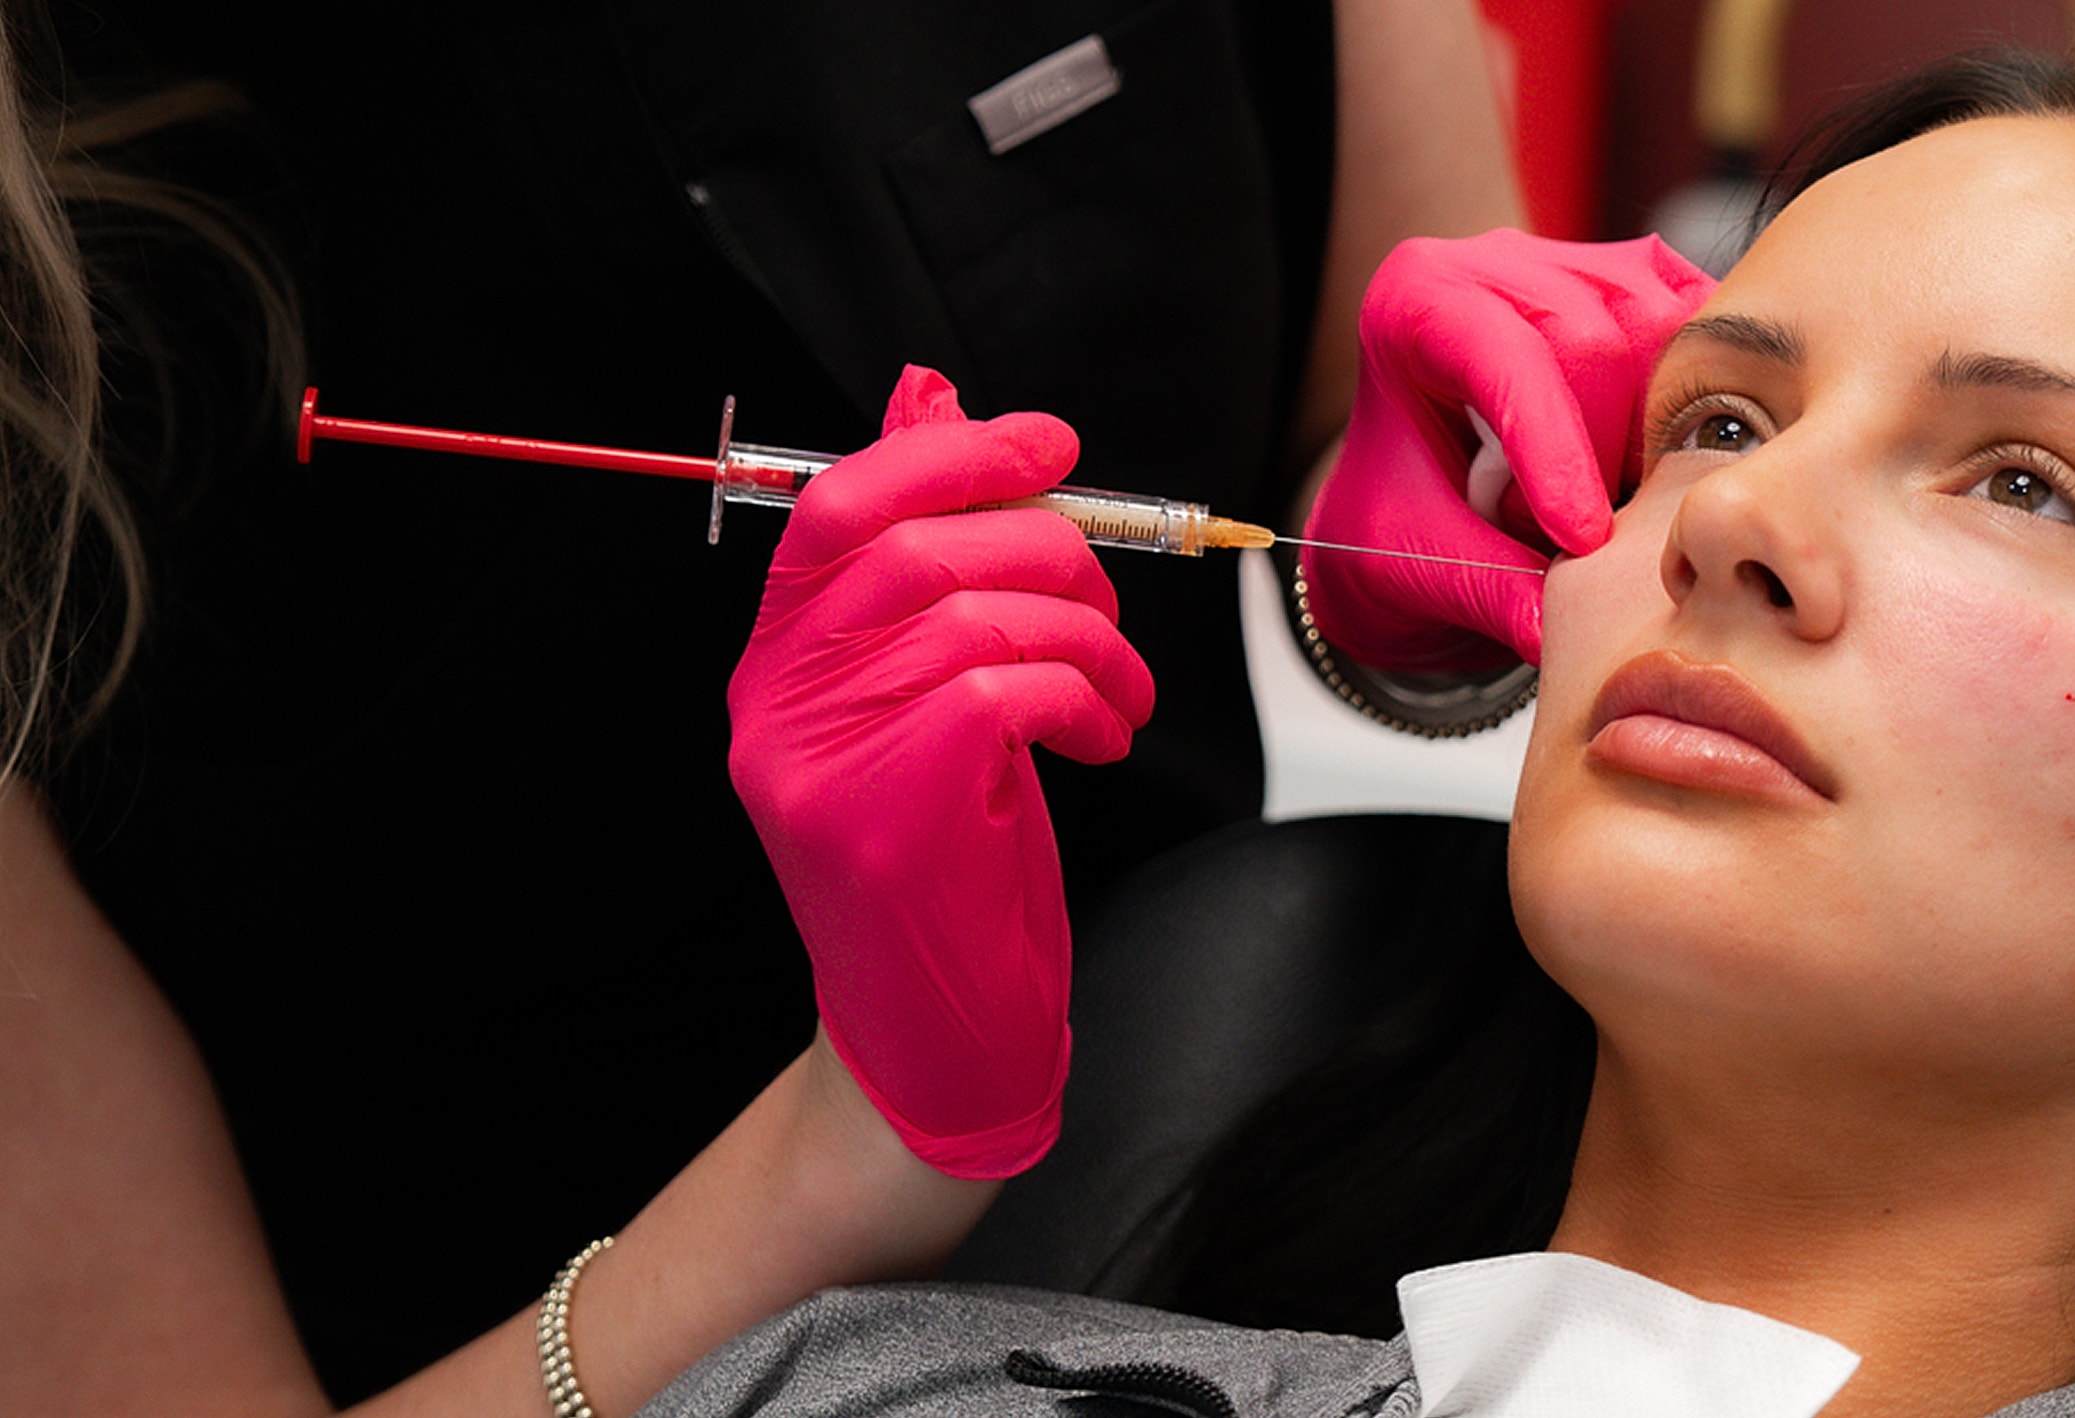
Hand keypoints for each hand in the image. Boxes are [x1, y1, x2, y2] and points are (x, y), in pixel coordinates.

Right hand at [727, 366, 1153, 1178]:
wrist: (930, 1040)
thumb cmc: (945, 864)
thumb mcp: (933, 695)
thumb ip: (924, 559)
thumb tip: (928, 394)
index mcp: (777, 665)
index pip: (838, 502)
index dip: (951, 451)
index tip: (1050, 444)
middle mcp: (779, 707)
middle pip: (918, 546)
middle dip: (1050, 546)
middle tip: (1108, 601)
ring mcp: (823, 764)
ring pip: (976, 613)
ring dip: (1089, 637)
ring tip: (1120, 694)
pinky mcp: (887, 816)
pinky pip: (1006, 688)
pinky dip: (1084, 695)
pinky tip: (1100, 737)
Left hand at [1302, 229, 1712, 670]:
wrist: (1422, 484)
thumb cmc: (1398, 515)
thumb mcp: (1410, 565)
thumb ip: (1481, 589)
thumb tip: (1555, 628)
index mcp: (1415, 303)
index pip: (1507, 359)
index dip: (1555, 453)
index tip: (1583, 540)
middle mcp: (1495, 264)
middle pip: (1594, 338)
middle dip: (1608, 452)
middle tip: (1594, 536)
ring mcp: (1576, 263)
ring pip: (1661, 329)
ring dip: (1661, 430)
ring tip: (1624, 503)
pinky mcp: (1644, 282)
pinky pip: (1702, 325)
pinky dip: (1704, 398)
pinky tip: (1676, 462)